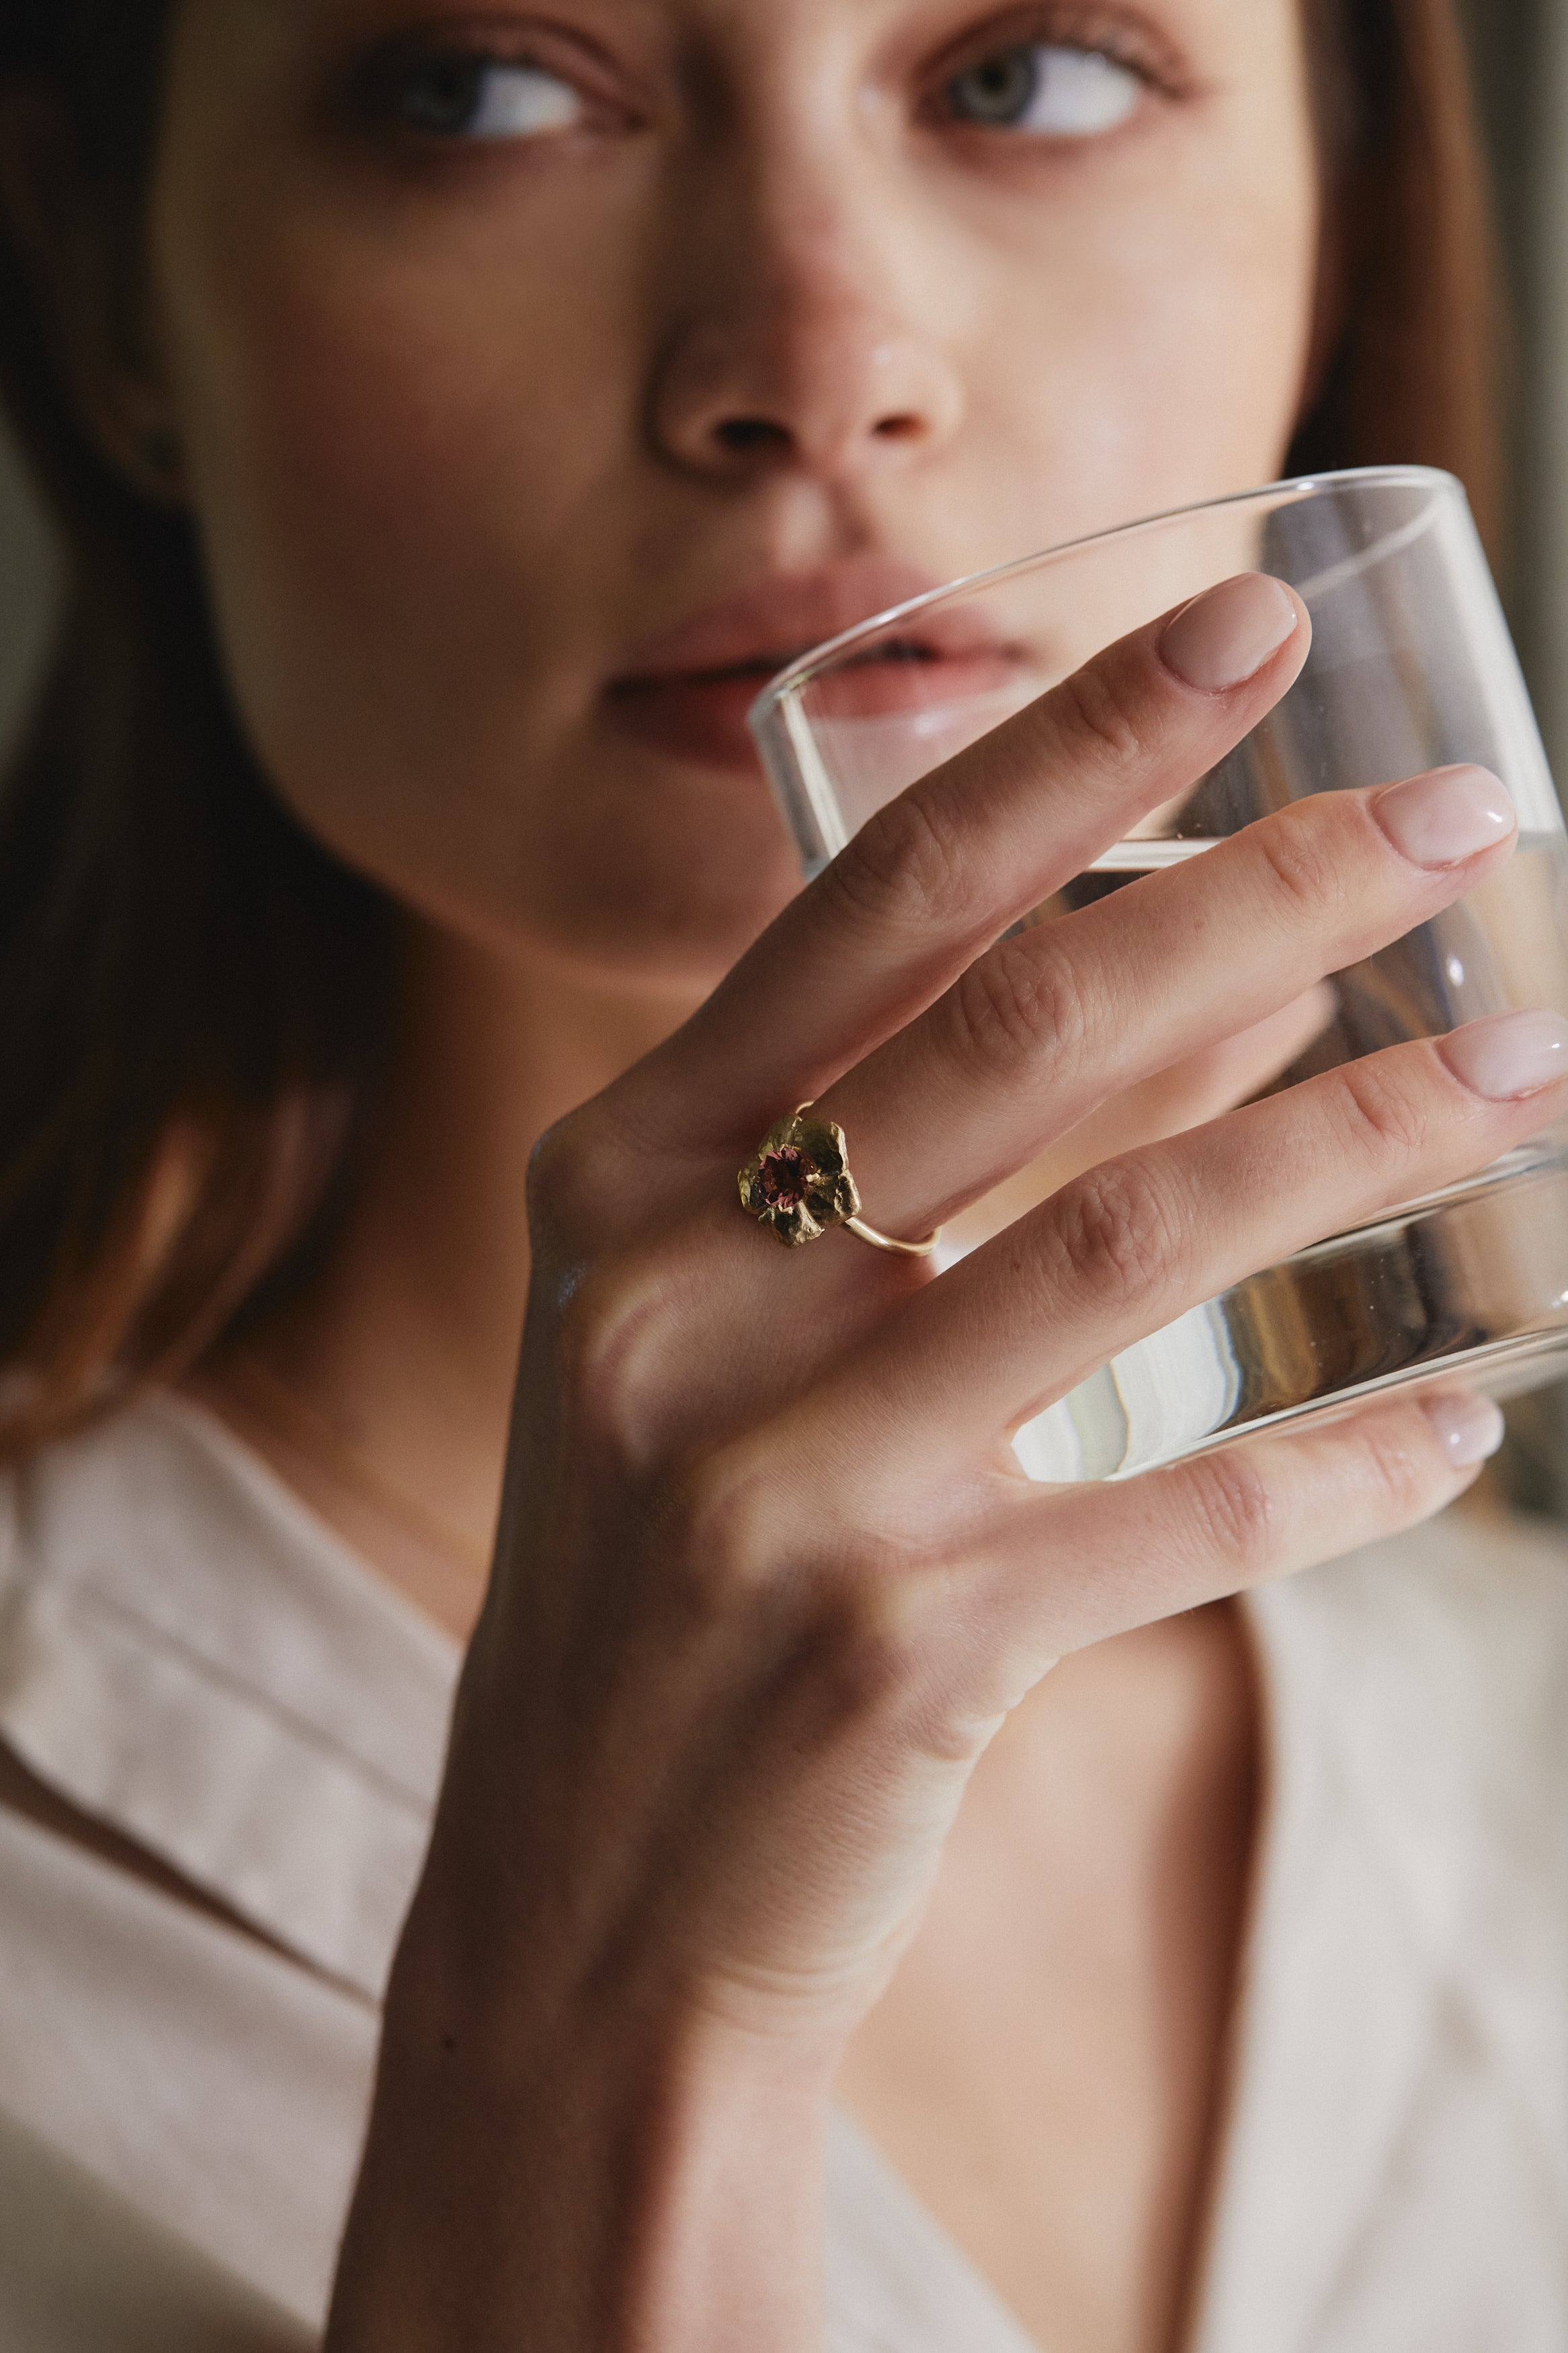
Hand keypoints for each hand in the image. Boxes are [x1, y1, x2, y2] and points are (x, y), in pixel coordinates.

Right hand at [331, 576, 1552, 2349]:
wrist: (575, 1899)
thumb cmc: (656, 1570)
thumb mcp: (699, 1329)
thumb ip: (877, 1153)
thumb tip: (1203, 979)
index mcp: (617, 1182)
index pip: (874, 902)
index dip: (1072, 745)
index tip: (1248, 624)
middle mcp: (677, 1301)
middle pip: (1026, 1036)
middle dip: (1271, 894)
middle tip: (1467, 815)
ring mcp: (778, 1480)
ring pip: (1131, 1249)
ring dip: (1358, 1142)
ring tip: (1529, 1069)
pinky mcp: (895, 1648)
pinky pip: (1179, 1520)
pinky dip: (1340, 1466)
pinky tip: (1462, 1416)